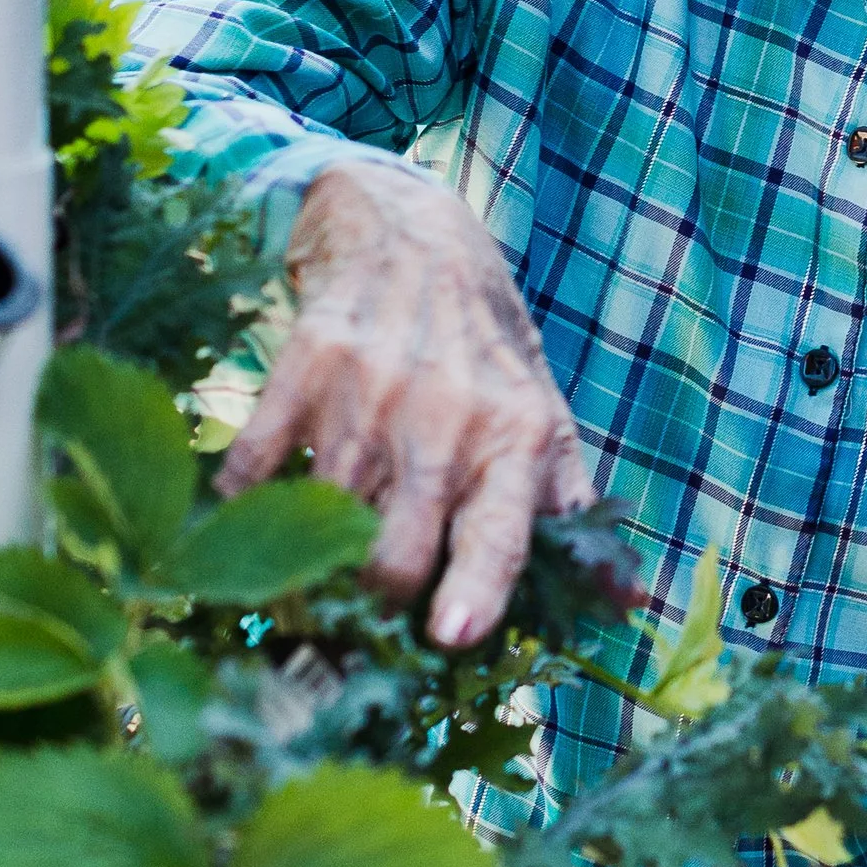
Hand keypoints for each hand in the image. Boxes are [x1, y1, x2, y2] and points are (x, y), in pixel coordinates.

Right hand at [223, 160, 592, 643]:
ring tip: (305, 577)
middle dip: (374, 601)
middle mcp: (448, 414)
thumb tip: (623, 607)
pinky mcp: (306, 363)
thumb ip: (568, 510)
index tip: (450, 635)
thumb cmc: (483, 347)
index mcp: (518, 435)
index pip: (500, 532)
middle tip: (359, 615)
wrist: (410, 232)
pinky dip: (243, 504)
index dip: (475, 588)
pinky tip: (251, 515)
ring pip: (327, 521)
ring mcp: (372, 388)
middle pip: (397, 551)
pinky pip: (257, 465)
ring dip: (306, 564)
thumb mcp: (543, 413)